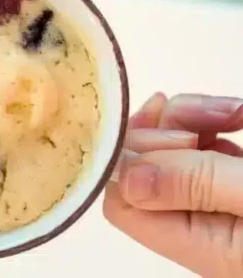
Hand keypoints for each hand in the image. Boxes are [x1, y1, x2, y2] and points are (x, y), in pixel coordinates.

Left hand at [104, 91, 242, 275]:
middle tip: (216, 117)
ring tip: (234, 113)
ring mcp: (216, 199)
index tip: (162, 127)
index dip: (130, 154)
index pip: (123, 201)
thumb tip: (124, 175)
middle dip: (170, 126)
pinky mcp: (234, 179)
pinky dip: (215, 119)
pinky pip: (205, 141)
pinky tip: (238, 115)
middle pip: (145, 163)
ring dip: (196, 115)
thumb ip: (194, 184)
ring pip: (174, 144)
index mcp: (195, 242)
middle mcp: (198, 223)